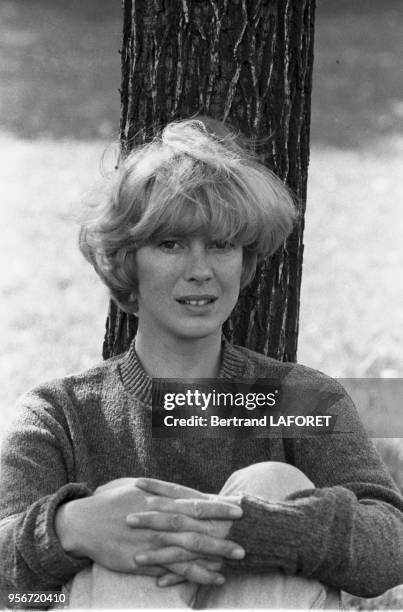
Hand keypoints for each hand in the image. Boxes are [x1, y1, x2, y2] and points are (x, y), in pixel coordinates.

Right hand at [55, 477, 243, 582]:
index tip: (239, 508)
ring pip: (188, 550)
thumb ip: (163, 491)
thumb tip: (186, 492)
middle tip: (245, 537)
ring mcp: (152, 542)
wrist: (86, 522)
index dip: (218, 505)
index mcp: (159, 500)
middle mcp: (158, 521)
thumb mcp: (138, 487)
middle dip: (222, 532)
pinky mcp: (143, 562)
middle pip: (196, 527)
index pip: (195, 502)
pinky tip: (213, 578)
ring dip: (214, 555)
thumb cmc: (113, 500)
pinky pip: (173, 570)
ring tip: (236, 559)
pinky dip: (194, 574)